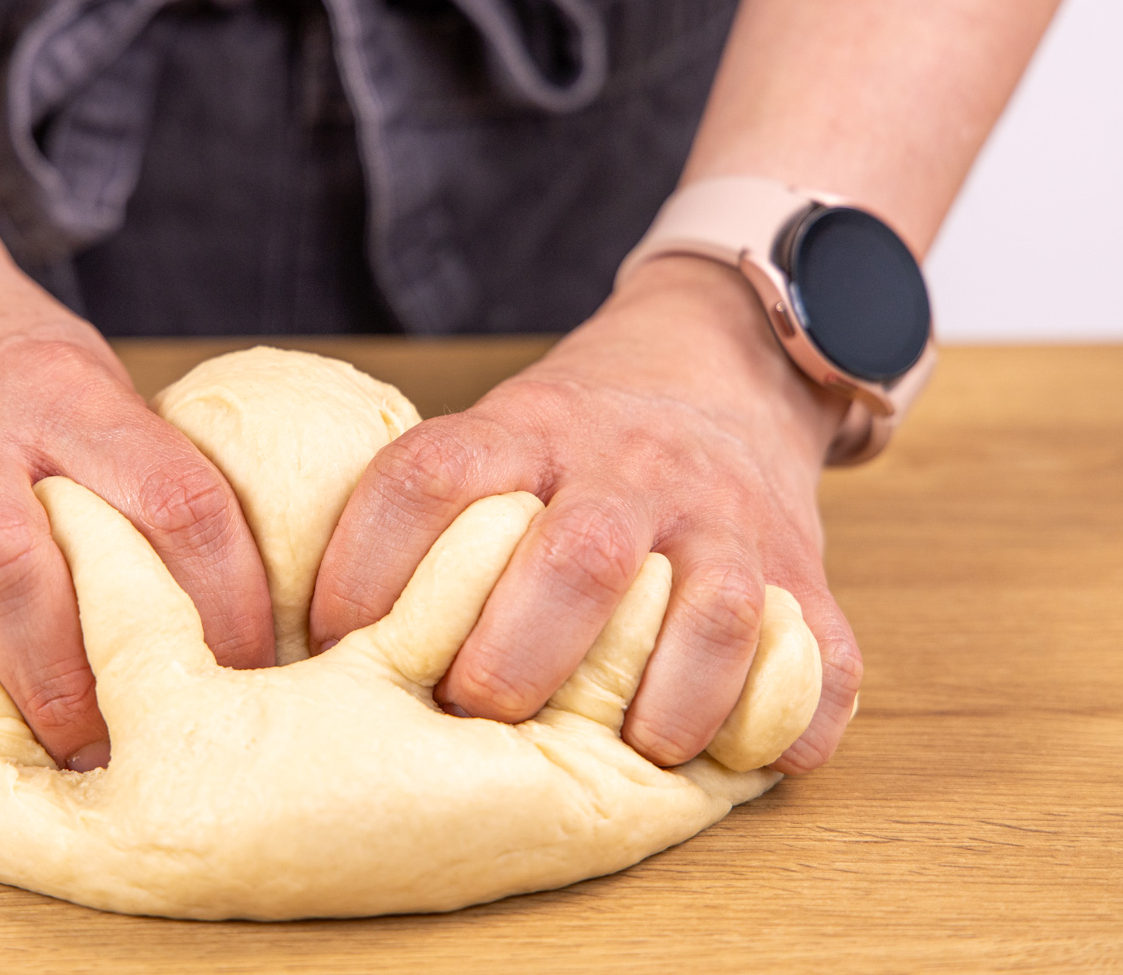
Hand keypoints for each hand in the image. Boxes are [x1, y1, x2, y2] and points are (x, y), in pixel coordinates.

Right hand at [0, 277, 273, 768]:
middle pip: (4, 562)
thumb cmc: (22, 372)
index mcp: (63, 395)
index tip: (235, 678)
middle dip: (54, 678)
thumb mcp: (102, 388)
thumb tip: (237, 629)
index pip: (168, 501)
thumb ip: (149, 480)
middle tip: (89, 745)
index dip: (218, 603)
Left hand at [310, 256, 861, 772]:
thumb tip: (304, 634)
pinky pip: (818, 653)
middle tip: (481, 710)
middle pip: (576, 558)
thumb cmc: (576, 441)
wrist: (722, 366)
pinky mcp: (801, 570)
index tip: (340, 637)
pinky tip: (744, 756)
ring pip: (707, 609)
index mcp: (531, 428)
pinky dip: (788, 714)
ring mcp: (724, 517)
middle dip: (517, 656)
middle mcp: (629, 466)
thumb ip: (433, 510)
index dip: (370, 561)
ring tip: (630, 750)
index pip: (433, 475)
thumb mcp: (501, 432)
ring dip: (663, 699)